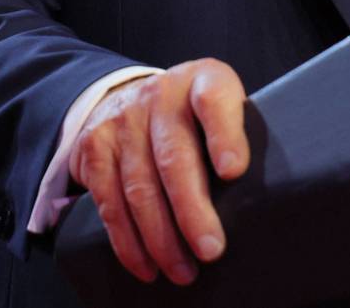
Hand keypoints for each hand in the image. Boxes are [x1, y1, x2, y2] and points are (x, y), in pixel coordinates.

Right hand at [69, 57, 249, 285]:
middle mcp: (160, 94)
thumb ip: (236, 135)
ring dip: (162, 238)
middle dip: (192, 210)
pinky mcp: (94, 147)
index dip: (224, 134)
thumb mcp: (220, 105)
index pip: (213, 99)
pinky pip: (110, 202)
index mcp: (202, 79)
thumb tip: (255, 198)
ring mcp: (123, 120)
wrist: (128, 94)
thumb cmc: (191, 113)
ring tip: (183, 270)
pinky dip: (128, 241)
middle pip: (175, 156)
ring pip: (140, 187)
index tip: (233, 172)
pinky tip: (147, 265)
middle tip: (211, 250)